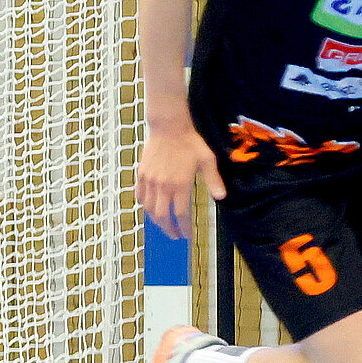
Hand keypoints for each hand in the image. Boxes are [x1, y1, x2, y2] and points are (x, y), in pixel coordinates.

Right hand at [135, 121, 225, 240]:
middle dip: (169, 229)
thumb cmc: (190, 142)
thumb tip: (221, 197)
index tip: (186, 234)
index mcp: (180, 184)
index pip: (181, 214)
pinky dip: (145, 205)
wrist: (168, 127)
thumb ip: (213, 180)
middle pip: (162, 216)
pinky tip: (150, 208)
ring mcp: (150, 180)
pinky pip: (140, 195)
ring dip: (156, 221)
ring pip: (149, 208)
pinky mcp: (142, 174)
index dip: (184, 227)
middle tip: (174, 235)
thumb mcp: (207, 160)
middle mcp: (163, 186)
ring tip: (163, 225)